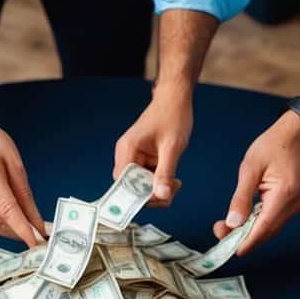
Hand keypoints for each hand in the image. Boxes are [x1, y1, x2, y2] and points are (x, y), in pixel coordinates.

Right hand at [0, 115, 44, 246]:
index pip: (8, 210)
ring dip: (11, 231)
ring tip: (28, 230)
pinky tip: (12, 221)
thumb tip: (35, 220)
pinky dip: (0, 223)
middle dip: (21, 233)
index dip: (23, 229)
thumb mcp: (15, 163)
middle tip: (39, 237)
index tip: (37, 241)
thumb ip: (25, 195)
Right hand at [113, 90, 190, 205]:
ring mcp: (134, 157)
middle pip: (131, 187)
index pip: (123, 182)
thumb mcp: (172, 147)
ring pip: (141, 186)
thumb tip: (161, 195)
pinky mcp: (143, 160)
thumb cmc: (172, 116)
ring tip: (175, 183)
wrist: (176, 100)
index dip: (137, 195)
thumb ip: (165, 172)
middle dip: (151, 194)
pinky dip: (160, 182)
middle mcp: (127, 155)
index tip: (157, 198)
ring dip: (157, 189)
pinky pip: (147, 179)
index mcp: (127, 150)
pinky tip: (173, 179)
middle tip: (170, 191)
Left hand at [213, 114, 299, 255]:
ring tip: (229, 226)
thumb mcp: (250, 168)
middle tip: (220, 232)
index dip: (246, 241)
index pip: (263, 227)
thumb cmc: (274, 145)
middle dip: (244, 237)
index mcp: (285, 194)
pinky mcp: (297, 202)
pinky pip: (276, 218)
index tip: (230, 250)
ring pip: (272, 227)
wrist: (297, 133)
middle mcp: (296, 203)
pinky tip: (246, 218)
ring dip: (251, 230)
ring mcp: (299, 204)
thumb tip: (232, 222)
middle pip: (267, 231)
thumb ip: (241, 198)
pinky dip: (260, 222)